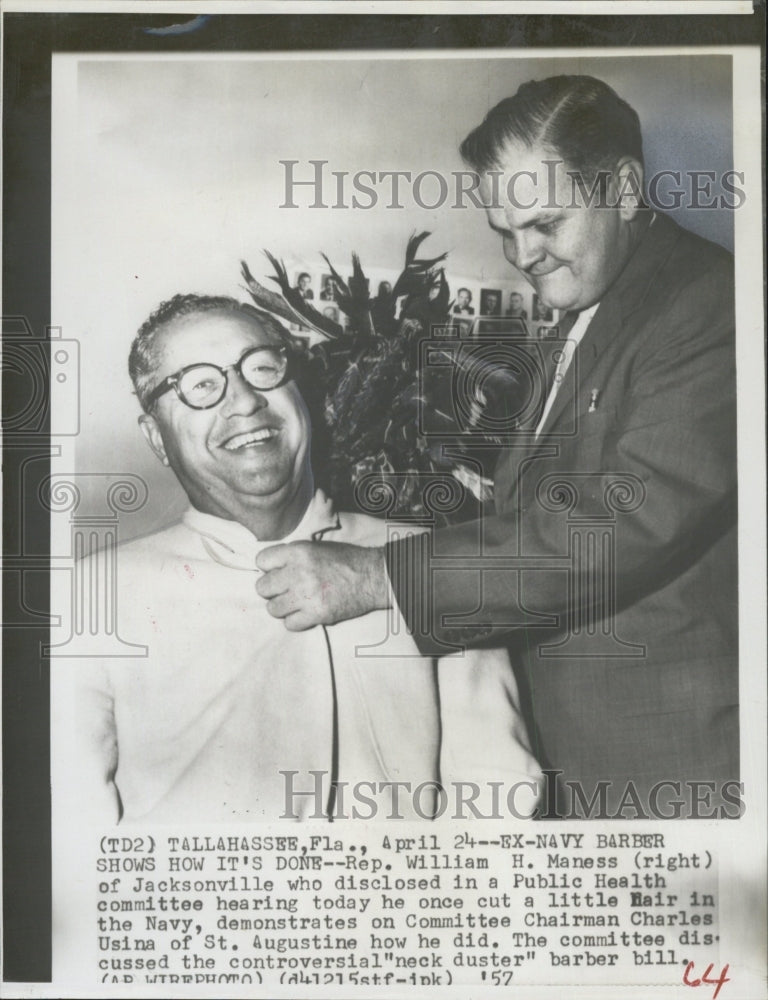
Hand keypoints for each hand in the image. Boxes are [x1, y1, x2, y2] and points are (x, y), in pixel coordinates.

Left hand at [255, 541, 390, 630]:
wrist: (372, 577)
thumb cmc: (346, 560)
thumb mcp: (316, 548)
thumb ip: (292, 556)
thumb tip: (271, 568)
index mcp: (298, 552)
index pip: (261, 561)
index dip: (268, 567)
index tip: (277, 572)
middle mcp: (298, 573)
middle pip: (262, 587)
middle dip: (272, 589)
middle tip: (286, 590)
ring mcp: (306, 595)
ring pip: (273, 608)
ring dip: (282, 607)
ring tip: (295, 603)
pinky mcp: (316, 614)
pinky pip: (289, 624)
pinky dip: (295, 621)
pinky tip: (305, 613)